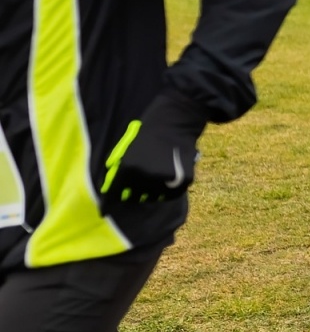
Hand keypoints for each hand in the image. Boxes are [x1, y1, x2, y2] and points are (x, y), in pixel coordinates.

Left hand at [100, 90, 206, 204]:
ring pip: (153, 197)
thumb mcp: (127, 148)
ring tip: (154, 180)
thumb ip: (118, 169)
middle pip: (134, 197)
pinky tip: (166, 180)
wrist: (176, 118)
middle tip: (136, 188)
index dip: (108, 204)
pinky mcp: (183, 180)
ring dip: (150, 193)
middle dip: (133, 194)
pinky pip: (171, 195)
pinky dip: (167, 191)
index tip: (104, 212)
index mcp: (128, 168)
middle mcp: (145, 177)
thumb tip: (108, 188)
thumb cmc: (148, 131)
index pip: (115, 193)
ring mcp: (165, 179)